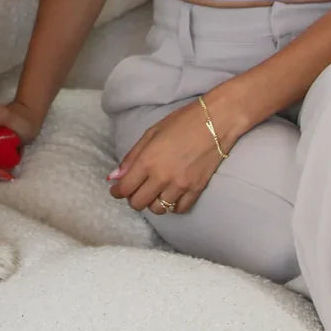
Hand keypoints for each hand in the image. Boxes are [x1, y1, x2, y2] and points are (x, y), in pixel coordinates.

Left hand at [108, 97, 228, 214]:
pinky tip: (171, 194)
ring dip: (153, 202)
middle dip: (133, 198)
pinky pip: (179, 209)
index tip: (116, 190)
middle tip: (135, 190)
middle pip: (139, 203)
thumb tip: (114, 177)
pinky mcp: (197, 189)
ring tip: (154, 191)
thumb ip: (131, 157)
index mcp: (147, 161)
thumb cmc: (181, 122)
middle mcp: (162, 177)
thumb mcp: (151, 134)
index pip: (125, 188)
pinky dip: (172, 205)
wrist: (216, 121)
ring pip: (159, 209)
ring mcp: (181, 185)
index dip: (117, 192)